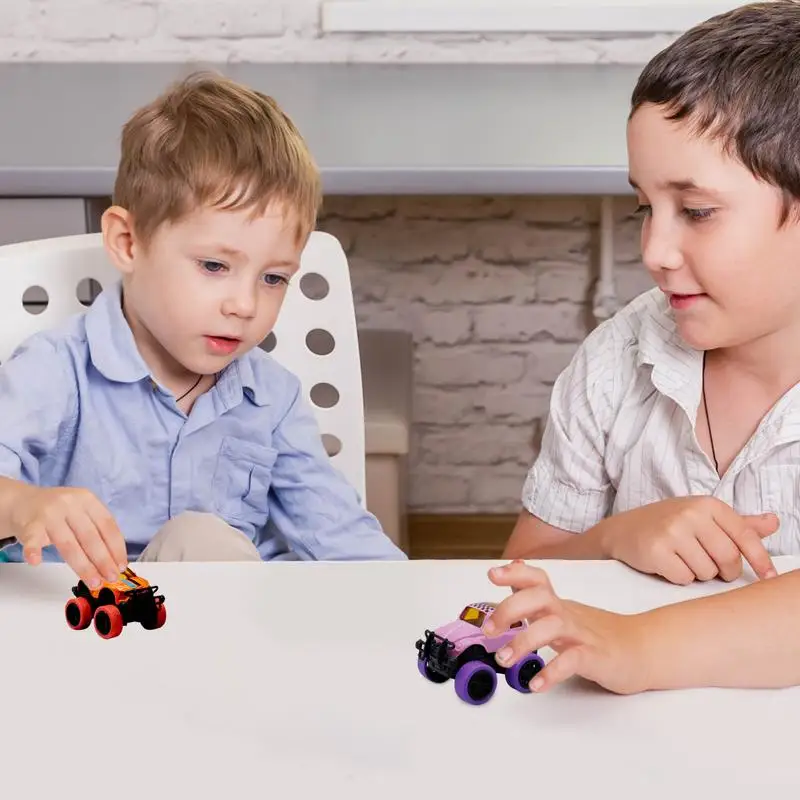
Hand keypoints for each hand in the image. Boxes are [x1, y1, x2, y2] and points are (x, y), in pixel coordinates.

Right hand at [10, 485, 126, 586]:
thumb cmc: (57, 511)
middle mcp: (70, 504)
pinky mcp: (29, 524)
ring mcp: (49, 514)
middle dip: (104, 561)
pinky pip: (32, 540)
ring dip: (83, 567)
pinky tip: (36, 562)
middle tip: (111, 578)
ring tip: (94, 582)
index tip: (121, 566)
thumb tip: (113, 561)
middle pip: (90, 537)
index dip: (116, 547)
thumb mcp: (81, 511)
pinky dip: (33, 551)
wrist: (22, 501)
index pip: (107, 525)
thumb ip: (95, 529)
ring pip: (69, 545)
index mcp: (87, 500)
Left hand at [486, 560, 647, 694]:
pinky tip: (536, 684)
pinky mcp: (595, 657)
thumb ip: (536, 599)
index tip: (492, 574)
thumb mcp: (562, 613)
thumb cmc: (596, 634)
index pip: (537, 579)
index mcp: (558, 604)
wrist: (642, 650)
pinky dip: (552, 672)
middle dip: (509, 609)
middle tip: (488, 631)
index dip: (515, 573)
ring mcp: (582, 634)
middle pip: (538, 597)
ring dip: (524, 641)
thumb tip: (511, 574)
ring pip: (552, 627)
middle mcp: (567, 614)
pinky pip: (572, 661)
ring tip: (504, 660)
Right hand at [596, 496, 777, 584]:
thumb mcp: (703, 518)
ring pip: (707, 572)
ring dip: (698, 574)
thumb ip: (739, 523)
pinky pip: (684, 578)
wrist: (622, 530)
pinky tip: (667, 565)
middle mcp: (691, 514)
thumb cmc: (667, 525)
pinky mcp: (656, 550)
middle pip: (728, 559)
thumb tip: (774, 522)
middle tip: (709, 565)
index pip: (745, 536)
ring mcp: (672, 531)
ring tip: (682, 560)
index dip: (760, 560)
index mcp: (708, 505)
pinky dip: (678, 578)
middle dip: (723, 571)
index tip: (769, 577)